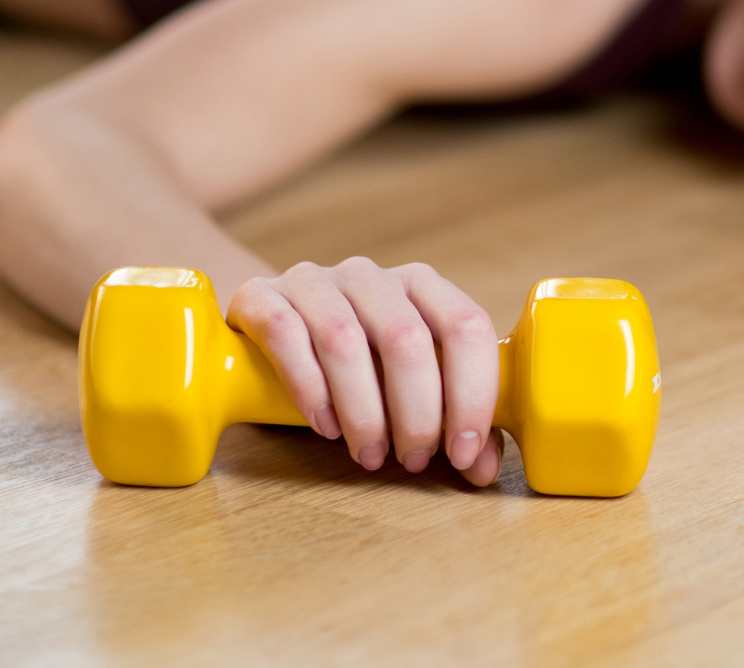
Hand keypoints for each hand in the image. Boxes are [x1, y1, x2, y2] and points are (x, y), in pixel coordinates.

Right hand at [226, 257, 503, 484]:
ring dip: (363, 412)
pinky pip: (285, 334)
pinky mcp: (262, 296)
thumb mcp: (408, 386)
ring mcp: (315, 281)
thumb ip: (452, 421)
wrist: (272, 323)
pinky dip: (309, 389)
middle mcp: (372, 276)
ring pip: (344, 340)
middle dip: (416, 414)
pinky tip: (324, 426)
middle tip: (412, 460)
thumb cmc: (358, 363)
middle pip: (406, 339)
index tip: (462, 452)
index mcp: (422, 286)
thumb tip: (481, 466)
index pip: (466, 326)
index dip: (472, 394)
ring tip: (369, 455)